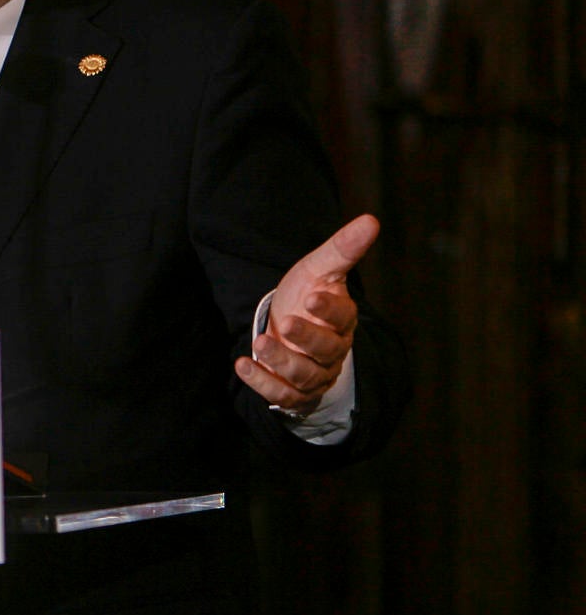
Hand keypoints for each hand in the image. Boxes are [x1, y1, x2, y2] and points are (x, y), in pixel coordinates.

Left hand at [236, 213, 377, 413]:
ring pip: (304, 375)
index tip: (313, 296)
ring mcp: (313, 374)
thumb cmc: (306, 297)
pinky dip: (261, 382)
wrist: (286, 329)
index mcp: (342, 321)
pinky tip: (242, 365)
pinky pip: (281, 396)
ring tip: (261, 343)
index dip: (330, 310)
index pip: (343, 318)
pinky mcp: (292, 393)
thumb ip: (342, 249)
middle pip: (326, 351)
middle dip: (308, 338)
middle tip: (289, 322)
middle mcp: (332, 351)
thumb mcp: (318, 269)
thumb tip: (371, 219)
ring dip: (281, 361)